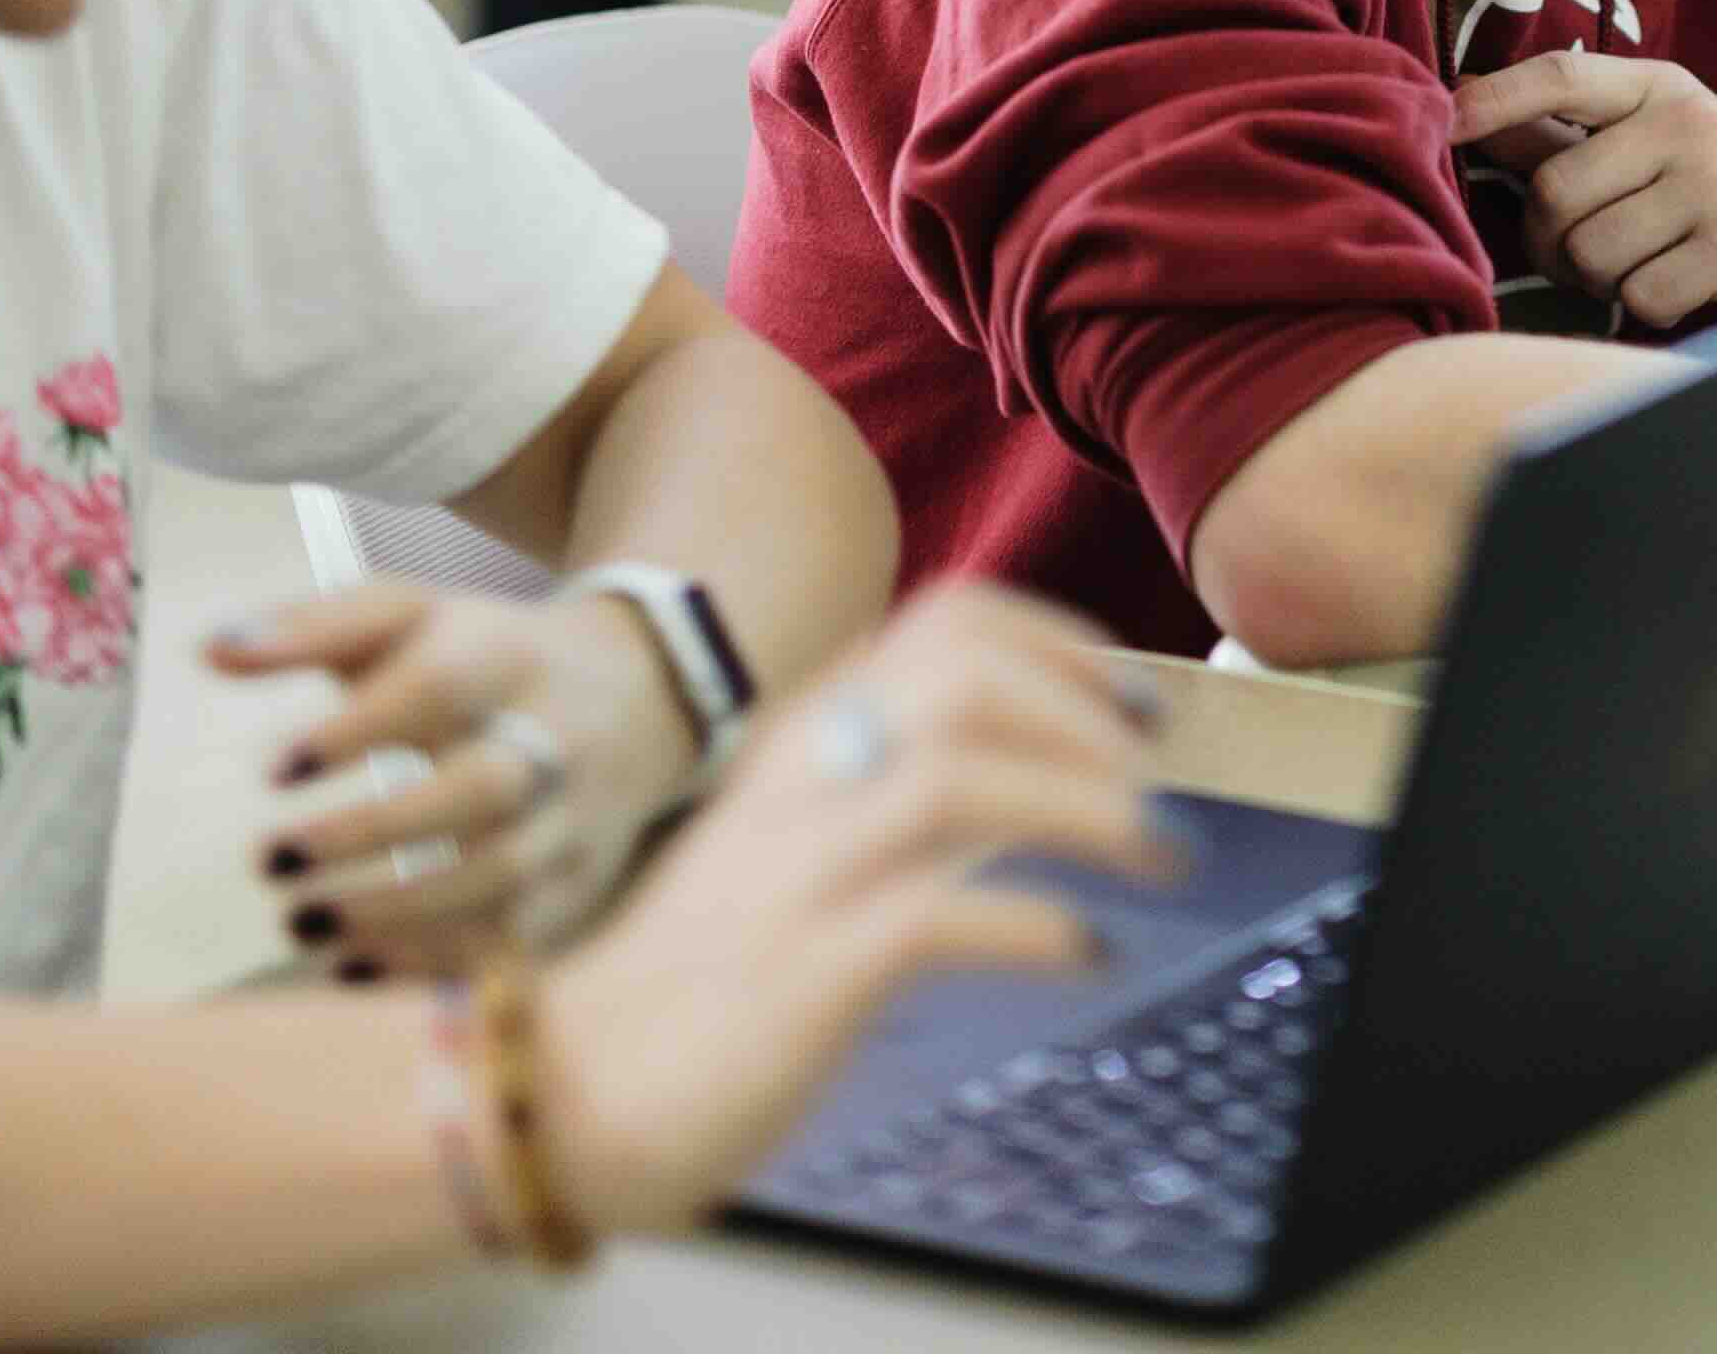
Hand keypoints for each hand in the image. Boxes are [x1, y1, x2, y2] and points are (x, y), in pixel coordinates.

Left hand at [216, 580, 702, 975]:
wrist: (639, 693)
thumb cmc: (486, 657)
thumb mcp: (411, 617)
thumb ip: (310, 628)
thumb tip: (209, 651)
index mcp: (508, 656)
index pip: (441, 685)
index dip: (359, 728)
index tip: (272, 769)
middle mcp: (555, 736)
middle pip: (482, 788)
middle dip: (373, 833)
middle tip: (271, 861)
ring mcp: (575, 817)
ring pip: (501, 875)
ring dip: (395, 912)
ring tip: (299, 923)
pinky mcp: (580, 884)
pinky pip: (515, 937)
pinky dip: (433, 963)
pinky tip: (351, 968)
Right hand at [537, 585, 1181, 1237]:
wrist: (562, 1097)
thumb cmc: (699, 983)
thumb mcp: (796, 848)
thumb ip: (892, 791)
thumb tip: (1040, 767)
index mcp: (802, 737)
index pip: (949, 620)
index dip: (1064, 643)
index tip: (1133, 706)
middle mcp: (800, 781)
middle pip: (964, 673)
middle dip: (1086, 712)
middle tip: (1153, 782)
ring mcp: (796, 873)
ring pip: (959, 775)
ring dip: (1086, 807)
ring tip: (1154, 854)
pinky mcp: (800, 975)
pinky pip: (936, 917)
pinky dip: (1038, 926)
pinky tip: (1087, 954)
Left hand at [1448, 49, 1716, 329]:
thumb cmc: (1713, 192)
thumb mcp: (1649, 144)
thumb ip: (1561, 131)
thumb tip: (1462, 96)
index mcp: (1660, 89)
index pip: (1564, 77)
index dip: (1497, 99)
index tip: (1446, 120)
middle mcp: (1689, 124)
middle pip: (1554, 193)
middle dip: (1556, 241)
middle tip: (1596, 251)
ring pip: (1590, 253)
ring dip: (1604, 280)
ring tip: (1649, 264)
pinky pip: (1638, 295)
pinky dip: (1649, 307)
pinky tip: (1687, 287)